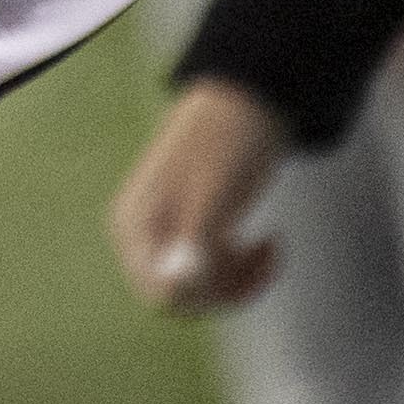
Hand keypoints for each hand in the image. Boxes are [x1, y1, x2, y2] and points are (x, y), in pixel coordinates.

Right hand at [108, 78, 289, 313]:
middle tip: (261, 257)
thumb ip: (194, 239)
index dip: (204, 294)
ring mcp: (167, 234)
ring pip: (202, 290)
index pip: (160, 291)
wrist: (248, 108)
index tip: (240, 273)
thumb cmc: (228, 143)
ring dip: (241, 279)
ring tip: (268, 247)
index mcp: (135, 223)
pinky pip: (215, 275)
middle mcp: (143, 234)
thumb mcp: (214, 192)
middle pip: (181, 296)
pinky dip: (245, 269)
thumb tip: (179, 288)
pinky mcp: (192, 234)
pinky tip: (264, 245)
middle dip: (226, 287)